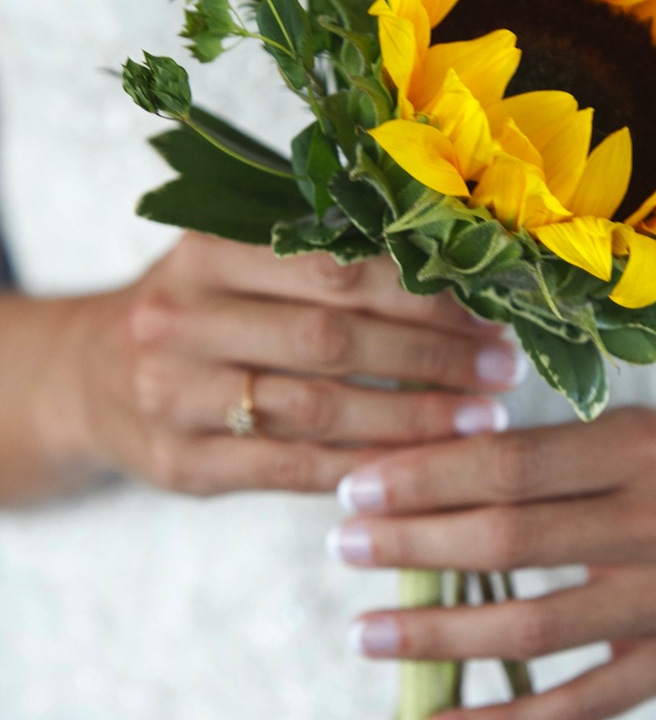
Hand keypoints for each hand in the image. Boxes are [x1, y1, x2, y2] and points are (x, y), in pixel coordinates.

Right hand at [34, 233, 523, 497]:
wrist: (88, 374)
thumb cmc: (200, 307)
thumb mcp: (236, 258)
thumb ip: (322, 256)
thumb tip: (455, 273)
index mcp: (206, 250)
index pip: (332, 266)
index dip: (417, 291)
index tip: (487, 308)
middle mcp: (180, 318)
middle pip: (330, 338)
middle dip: (430, 355)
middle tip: (501, 368)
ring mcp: (172, 395)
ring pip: (316, 410)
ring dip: (411, 419)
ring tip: (480, 421)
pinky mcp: (179, 464)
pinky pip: (290, 469)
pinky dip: (363, 467)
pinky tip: (420, 466)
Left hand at [331, 405, 655, 719]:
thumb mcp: (651, 428)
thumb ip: (562, 449)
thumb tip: (446, 461)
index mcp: (642, 447)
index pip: (512, 464)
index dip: (427, 477)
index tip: (358, 487)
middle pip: (513, 539)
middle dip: (415, 546)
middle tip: (343, 548)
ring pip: (538, 625)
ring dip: (442, 635)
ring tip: (366, 633)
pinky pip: (588, 702)